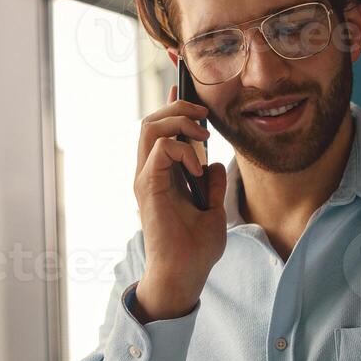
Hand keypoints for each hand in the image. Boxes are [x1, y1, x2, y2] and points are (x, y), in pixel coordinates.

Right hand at [132, 86, 227, 321]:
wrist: (184, 275)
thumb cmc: (195, 250)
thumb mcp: (213, 210)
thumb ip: (211, 185)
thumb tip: (215, 165)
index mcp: (161, 175)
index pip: (160, 129)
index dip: (171, 103)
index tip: (185, 86)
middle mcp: (149, 173)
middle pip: (151, 120)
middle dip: (178, 107)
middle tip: (204, 117)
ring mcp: (145, 179)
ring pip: (149, 127)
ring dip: (178, 122)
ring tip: (202, 135)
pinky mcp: (147, 187)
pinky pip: (160, 149)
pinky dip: (181, 149)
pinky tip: (196, 166)